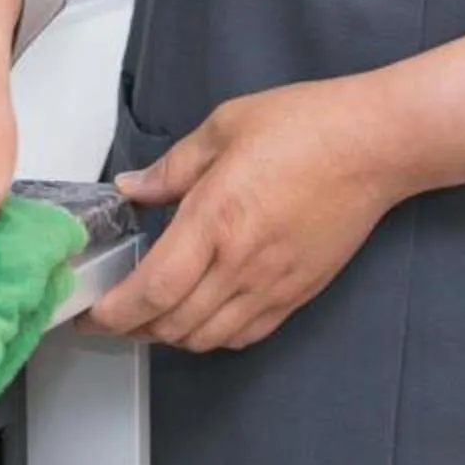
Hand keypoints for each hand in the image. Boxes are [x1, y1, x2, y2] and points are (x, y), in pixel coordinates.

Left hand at [83, 77, 413, 352]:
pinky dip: (212, 337)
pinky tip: (200, 316)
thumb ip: (172, 167)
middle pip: (173, 324)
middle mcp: (241, 262)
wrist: (373, 146)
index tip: (90, 311)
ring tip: (148, 316)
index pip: (152, 289)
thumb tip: (133, 188)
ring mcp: (272, 284)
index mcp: (215, 219)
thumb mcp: (224, 128)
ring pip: (206, 338)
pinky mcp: (297, 293)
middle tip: (109, 313)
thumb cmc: (306, 127)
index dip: (114, 312)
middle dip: (132, 327)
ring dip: (169, 335)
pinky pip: (245, 335)